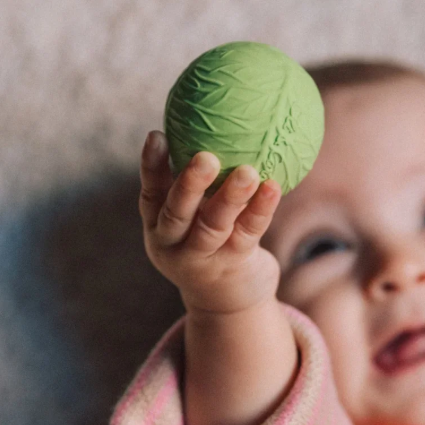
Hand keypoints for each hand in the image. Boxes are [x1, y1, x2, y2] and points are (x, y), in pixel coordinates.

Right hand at [138, 131, 282, 314]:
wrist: (228, 303)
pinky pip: (248, 233)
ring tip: (248, 171)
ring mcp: (202, 259)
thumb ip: (198, 185)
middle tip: (206, 156)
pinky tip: (274, 186)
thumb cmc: (212, 245)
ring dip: (231, 197)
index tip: (157, 134)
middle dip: (189, 184)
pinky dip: (260, 209)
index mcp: (158, 228)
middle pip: (177, 213)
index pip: (150, 194)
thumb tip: (214, 122)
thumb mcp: (194, 221)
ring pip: (214, 225)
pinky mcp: (232, 266)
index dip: (151, 166)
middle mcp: (174, 245)